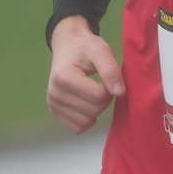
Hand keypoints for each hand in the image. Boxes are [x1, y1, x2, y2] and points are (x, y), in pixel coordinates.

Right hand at [47, 15, 122, 134]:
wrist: (68, 46)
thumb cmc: (85, 47)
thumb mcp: (101, 51)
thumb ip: (111, 70)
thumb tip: (120, 93)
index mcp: (64, 77)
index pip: (97, 97)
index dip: (110, 89)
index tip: (107, 77)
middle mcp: (54, 94)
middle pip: (92, 111)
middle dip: (105, 100)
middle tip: (102, 84)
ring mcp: (52, 105)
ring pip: (86, 123)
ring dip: (97, 110)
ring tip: (94, 92)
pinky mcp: (55, 112)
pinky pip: (78, 127)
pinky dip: (88, 118)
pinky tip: (88, 102)